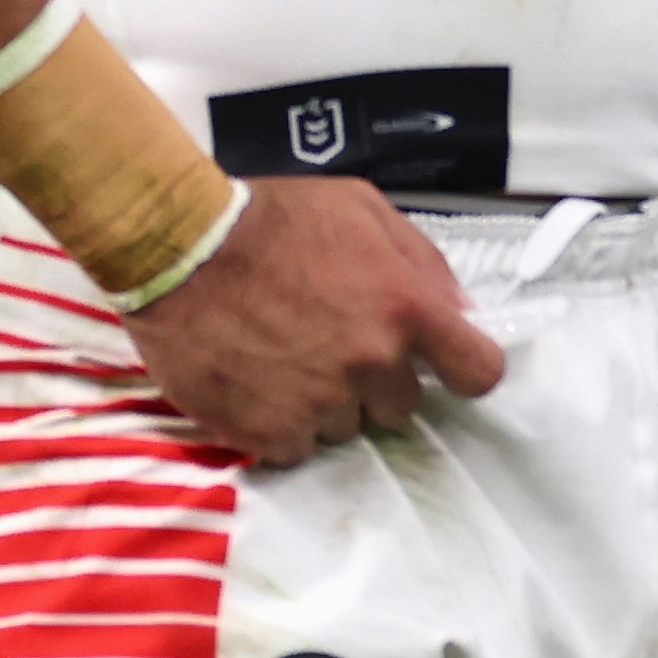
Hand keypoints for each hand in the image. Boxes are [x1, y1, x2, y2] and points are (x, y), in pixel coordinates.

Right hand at [129, 179, 502, 463]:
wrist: (179, 245)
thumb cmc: (271, 218)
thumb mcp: (362, 208)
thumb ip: (421, 261)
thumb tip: (459, 311)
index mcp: (405, 307)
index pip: (478, 371)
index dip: (465, 370)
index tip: (445, 366)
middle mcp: (371, 361)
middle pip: (404, 405)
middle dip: (378, 381)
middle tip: (334, 346)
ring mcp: (319, 401)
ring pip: (349, 428)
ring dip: (328, 404)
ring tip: (286, 360)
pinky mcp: (266, 430)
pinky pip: (298, 448)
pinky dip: (283, 427)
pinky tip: (260, 387)